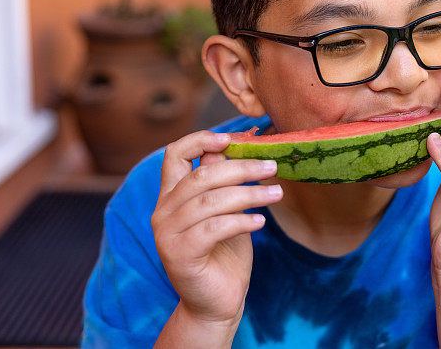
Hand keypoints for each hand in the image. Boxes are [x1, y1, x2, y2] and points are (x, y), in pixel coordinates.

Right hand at [151, 130, 282, 326]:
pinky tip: (261, 222)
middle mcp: (163, 211)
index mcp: (171, 195)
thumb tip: (236, 145)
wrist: (216, 303)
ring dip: (250, 194)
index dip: (201, 140)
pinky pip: (214, 228)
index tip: (232, 138)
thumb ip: (222, 181)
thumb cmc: (224, 252)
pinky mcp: (180, 254)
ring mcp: (167, 233)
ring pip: (211, 201)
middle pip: (201, 175)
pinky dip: (241, 221)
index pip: (175, 154)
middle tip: (272, 165)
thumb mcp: (226, 210)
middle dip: (241, 167)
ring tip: (277, 193)